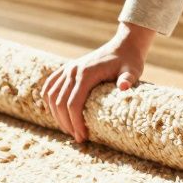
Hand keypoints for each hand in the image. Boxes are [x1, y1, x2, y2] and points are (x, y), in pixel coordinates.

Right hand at [42, 22, 154, 142]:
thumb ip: (128, 79)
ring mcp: (69, 68)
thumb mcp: (133, 71)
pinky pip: (50, 85)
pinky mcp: (68, 68)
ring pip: (51, 95)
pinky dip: (49, 99)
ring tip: (69, 129)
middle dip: (66, 123)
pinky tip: (55, 112)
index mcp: (86, 73)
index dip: (75, 122)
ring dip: (56, 114)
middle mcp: (73, 70)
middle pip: (59, 102)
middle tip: (77, 137)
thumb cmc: (129, 60)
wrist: (124, 45)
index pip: (73, 103)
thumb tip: (123, 88)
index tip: (83, 136)